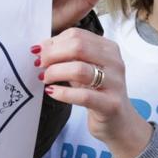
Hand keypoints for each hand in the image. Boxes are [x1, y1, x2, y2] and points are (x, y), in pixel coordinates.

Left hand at [34, 27, 151, 157]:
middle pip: (78, 47)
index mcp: (108, 48)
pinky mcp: (110, 104)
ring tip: (45, 78)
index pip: (76, 35)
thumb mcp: (83, 69)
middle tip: (39, 64)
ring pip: (79, 69)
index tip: (39, 52)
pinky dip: (62, 93)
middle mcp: (114, 62)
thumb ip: (67, 56)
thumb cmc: (97, 92)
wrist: (119, 122)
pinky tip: (51, 92)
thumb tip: (40, 48)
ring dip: (55, 72)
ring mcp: (115, 83)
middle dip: (52, 54)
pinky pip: (83, 96)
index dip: (53, 42)